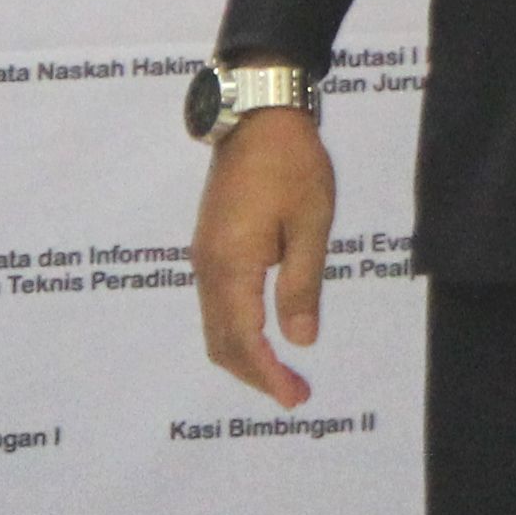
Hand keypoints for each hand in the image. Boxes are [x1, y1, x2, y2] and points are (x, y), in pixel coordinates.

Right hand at [189, 110, 336, 409]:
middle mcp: (208, 269)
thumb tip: (300, 341)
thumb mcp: (311, 223)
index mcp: (231, 266)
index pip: (244, 340)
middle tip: (295, 393)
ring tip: (283, 372)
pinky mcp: (210, 246)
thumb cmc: (293, 165)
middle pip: (221, 343)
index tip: (296, 398)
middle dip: (255, 374)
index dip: (268, 375)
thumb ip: (301, 285)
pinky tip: (264, 333)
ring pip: (215, 326)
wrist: (258, 116)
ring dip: (245, 355)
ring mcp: (204, 258)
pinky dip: (237, 330)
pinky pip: (217, 305)